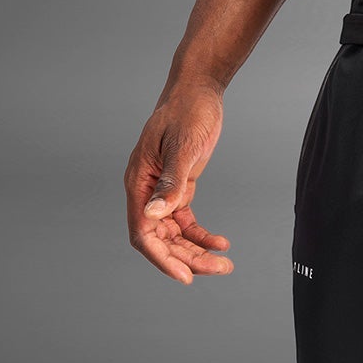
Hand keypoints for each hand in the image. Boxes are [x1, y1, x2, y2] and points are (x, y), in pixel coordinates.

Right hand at [124, 79, 234, 284]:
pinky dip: (201, 234)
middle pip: (161, 238)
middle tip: (219, 270)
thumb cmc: (188, 109)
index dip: (162, 258)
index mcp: (138, 181)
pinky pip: (185, 219)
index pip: (143, 232)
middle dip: (187, 258)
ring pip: (174, 233)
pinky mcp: (179, 184)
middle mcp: (146, 189)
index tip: (185, 276)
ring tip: (224, 264)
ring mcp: (161, 188)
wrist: (199, 86)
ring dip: (196, 250)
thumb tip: (154, 214)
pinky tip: (221, 242)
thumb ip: (171, 181)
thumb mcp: (183, 145)